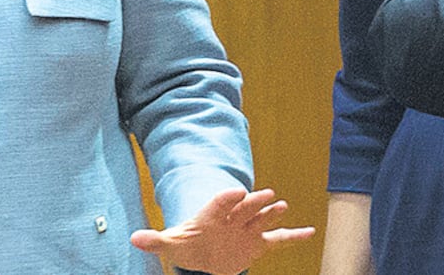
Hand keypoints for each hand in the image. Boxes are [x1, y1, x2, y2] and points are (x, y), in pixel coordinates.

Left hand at [129, 187, 314, 273]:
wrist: (205, 252)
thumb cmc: (189, 244)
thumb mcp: (171, 244)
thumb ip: (156, 240)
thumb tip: (133, 238)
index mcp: (212, 214)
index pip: (220, 202)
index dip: (227, 197)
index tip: (236, 191)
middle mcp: (232, 218)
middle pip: (244, 207)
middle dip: (254, 201)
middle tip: (267, 193)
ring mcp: (247, 229)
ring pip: (261, 219)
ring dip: (271, 213)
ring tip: (281, 206)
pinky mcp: (258, 243)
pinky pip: (278, 240)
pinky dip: (294, 236)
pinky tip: (310, 232)